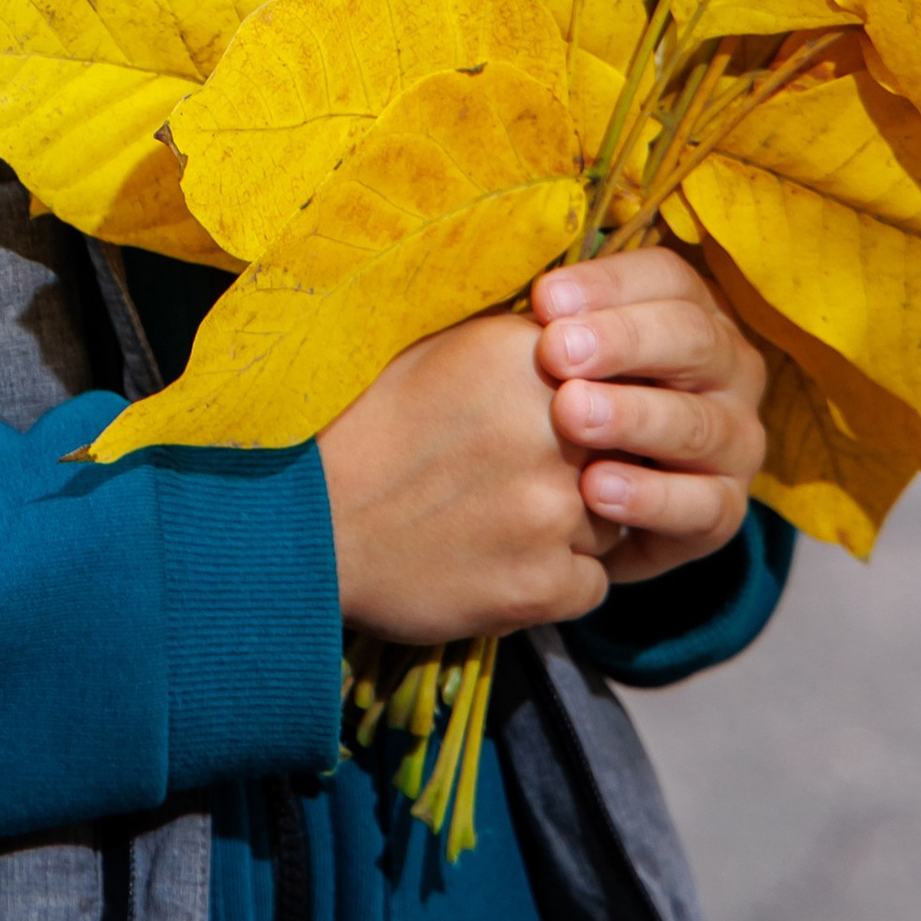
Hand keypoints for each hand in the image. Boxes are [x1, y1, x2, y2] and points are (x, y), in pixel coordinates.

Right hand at [315, 313, 620, 645]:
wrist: (300, 528)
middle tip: (515, 476)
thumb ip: (511, 345)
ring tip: (495, 519)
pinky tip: (496, 562)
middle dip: (581, 465)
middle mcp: (554, 425)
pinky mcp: (546, 583)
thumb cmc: (358, 431)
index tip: (548, 420)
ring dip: (568, 525)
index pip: (609, 375)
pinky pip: (590, 583)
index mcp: (524, 352)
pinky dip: (553, 580)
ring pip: (610, 520)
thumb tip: (576, 337)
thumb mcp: (429, 352)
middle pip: (619, 449)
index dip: (586, 404)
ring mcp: (553, 510)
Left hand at [530, 248, 767, 583]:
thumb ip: (553, 325)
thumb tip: (531, 299)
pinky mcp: (726, 507)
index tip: (544, 299)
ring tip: (570, 416)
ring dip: (632, 416)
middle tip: (556, 352)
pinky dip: (649, 498)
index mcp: (692, 311)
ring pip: (699, 422)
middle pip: (692, 338)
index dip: (608, 283)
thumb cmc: (563, 395)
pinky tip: (596, 490)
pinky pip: (702, 504)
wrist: (578, 496)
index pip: (667, 278)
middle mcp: (729, 368)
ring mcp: (736, 439)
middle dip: (621, 341)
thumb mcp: (560, 352)